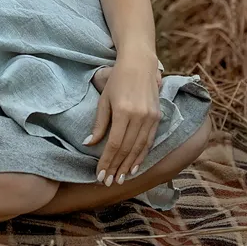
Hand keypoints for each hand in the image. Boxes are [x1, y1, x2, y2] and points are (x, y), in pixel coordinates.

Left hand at [84, 54, 160, 185]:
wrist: (140, 63)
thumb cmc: (117, 80)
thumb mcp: (104, 99)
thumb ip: (99, 124)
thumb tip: (88, 144)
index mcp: (124, 111)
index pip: (115, 144)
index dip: (107, 162)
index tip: (100, 175)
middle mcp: (139, 116)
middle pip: (127, 149)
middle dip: (117, 168)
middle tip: (108, 182)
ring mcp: (151, 117)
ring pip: (139, 148)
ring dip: (130, 166)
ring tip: (121, 179)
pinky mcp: (157, 117)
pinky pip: (149, 141)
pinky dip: (142, 156)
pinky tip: (135, 167)